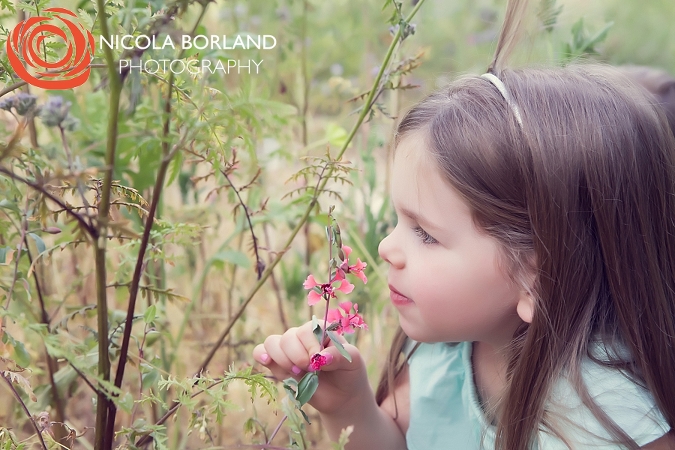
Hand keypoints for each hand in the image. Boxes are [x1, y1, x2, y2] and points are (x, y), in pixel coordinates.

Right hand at [253, 321, 371, 414]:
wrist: (342, 396)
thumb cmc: (349, 373)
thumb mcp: (353, 362)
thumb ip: (339, 355)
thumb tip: (320, 357)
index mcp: (320, 330)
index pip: (307, 330)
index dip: (309, 346)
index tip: (318, 362)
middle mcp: (302, 337)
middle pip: (288, 337)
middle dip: (296, 356)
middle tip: (310, 370)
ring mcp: (289, 350)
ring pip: (272, 343)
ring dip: (282, 359)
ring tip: (296, 372)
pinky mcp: (279, 365)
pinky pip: (261, 352)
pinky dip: (260, 355)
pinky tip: (265, 361)